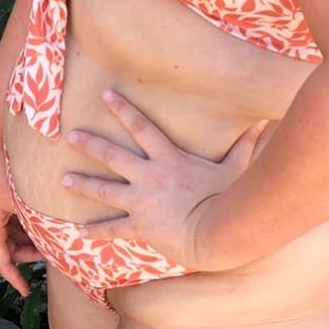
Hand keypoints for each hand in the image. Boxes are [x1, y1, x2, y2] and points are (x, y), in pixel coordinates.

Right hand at [0, 110, 42, 298]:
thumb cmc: (4, 167)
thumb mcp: (23, 198)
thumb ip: (36, 219)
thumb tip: (57, 238)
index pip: (1, 261)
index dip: (14, 278)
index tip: (26, 291)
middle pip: (8, 248)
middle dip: (28, 255)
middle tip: (52, 255)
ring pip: (10, 233)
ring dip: (28, 239)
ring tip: (52, 238)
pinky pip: (10, 218)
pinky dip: (25, 223)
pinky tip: (44, 218)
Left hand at [61, 89, 267, 269]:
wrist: (214, 230)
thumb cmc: (226, 196)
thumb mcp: (236, 166)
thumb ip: (245, 143)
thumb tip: (263, 120)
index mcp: (169, 158)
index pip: (141, 127)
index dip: (123, 109)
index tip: (105, 96)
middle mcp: (149, 176)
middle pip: (113, 155)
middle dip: (90, 143)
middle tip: (70, 135)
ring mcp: (141, 201)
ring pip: (104, 189)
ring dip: (83, 183)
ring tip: (64, 179)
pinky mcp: (139, 226)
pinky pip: (112, 229)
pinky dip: (95, 232)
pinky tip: (78, 232)